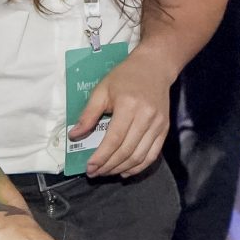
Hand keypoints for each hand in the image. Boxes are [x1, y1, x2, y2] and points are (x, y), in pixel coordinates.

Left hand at [73, 47, 173, 177]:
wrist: (155, 67)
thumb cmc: (124, 76)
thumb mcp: (101, 90)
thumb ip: (88, 114)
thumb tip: (74, 136)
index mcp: (128, 105)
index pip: (114, 139)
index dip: (101, 157)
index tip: (89, 167)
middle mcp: (146, 117)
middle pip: (126, 151)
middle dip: (108, 166)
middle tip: (94, 173)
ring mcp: (158, 124)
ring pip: (139, 156)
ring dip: (121, 169)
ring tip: (106, 172)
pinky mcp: (164, 129)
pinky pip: (152, 155)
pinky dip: (138, 167)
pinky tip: (125, 171)